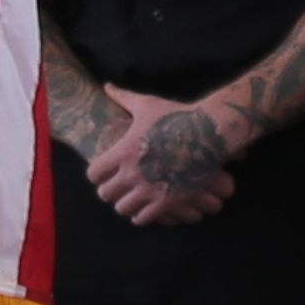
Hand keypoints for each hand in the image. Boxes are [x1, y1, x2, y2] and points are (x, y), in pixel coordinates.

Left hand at [91, 88, 233, 226]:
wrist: (210, 132)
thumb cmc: (177, 116)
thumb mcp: (148, 105)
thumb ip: (123, 98)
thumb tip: (106, 86)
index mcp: (123, 152)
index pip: (93, 173)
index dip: (97, 173)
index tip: (105, 172)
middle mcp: (132, 173)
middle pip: (105, 194)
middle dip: (111, 190)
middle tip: (120, 186)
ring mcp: (149, 189)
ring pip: (123, 208)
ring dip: (126, 204)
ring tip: (133, 198)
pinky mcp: (166, 201)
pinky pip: (142, 218)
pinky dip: (142, 215)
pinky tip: (148, 207)